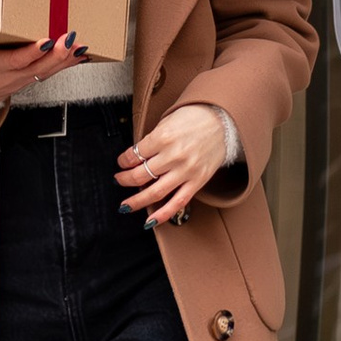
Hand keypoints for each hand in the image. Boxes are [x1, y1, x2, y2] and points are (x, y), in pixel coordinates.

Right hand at [0, 33, 89, 112]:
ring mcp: (22, 79)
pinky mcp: (27, 79)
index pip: (15, 61)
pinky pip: (50, 72)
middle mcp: (11, 75)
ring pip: (48, 70)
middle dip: (57, 54)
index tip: (46, 42)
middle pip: (38, 66)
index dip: (32, 53)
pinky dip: (66, 64)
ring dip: (66, 60)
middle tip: (72, 40)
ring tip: (82, 47)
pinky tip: (80, 56)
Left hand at [119, 103, 232, 225]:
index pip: (134, 155)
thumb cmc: (193, 119)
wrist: (221, 121)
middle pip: (140, 175)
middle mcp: (174, 156)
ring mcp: (186, 171)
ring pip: (155, 192)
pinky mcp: (197, 181)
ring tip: (126, 205)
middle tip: (119, 180)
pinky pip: (178, 202)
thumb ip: (151, 141)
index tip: (121, 163)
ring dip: (136, 201)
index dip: (123, 161)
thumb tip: (134, 158)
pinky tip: (150, 221)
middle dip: (124, 180)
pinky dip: (163, 214)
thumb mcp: (166, 122)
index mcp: (163, 137)